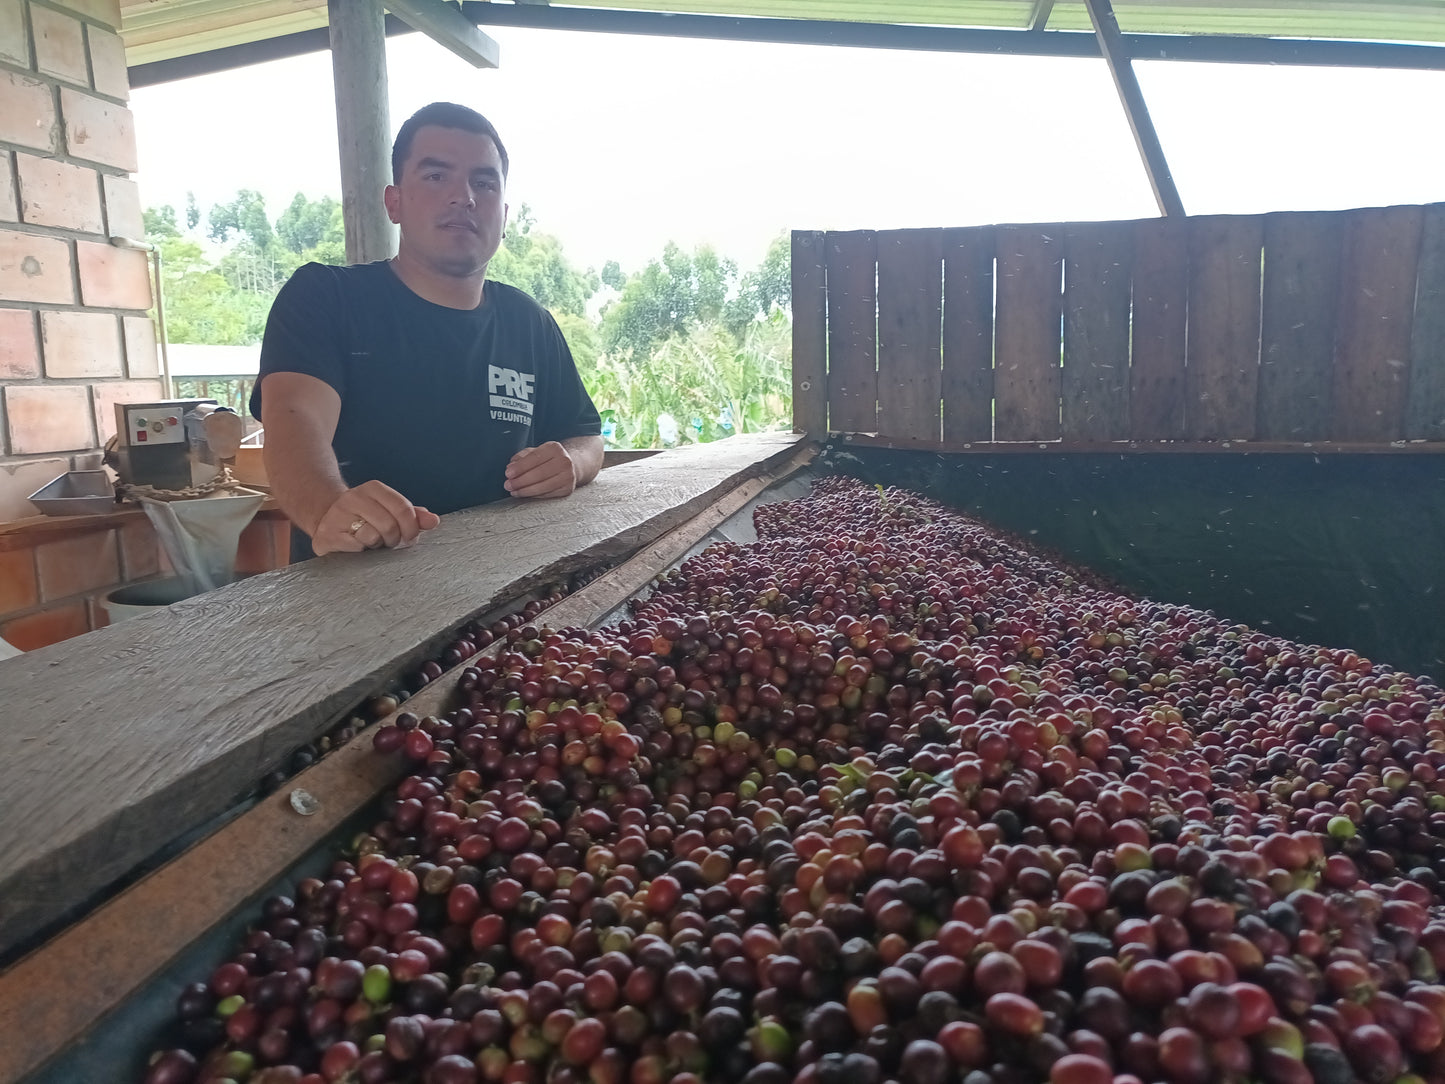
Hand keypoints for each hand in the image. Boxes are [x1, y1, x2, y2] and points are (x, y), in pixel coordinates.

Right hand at [311, 480, 440, 555]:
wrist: (325, 519)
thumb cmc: (365, 517)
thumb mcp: (389, 510)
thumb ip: (413, 515)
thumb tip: (433, 521)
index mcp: (373, 489)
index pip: (402, 508)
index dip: (411, 527)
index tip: (410, 537)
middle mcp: (353, 497)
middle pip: (389, 525)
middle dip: (393, 539)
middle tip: (388, 541)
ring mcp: (337, 515)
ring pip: (372, 537)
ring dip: (376, 545)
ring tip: (370, 541)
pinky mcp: (327, 534)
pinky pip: (355, 548)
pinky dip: (360, 551)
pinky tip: (355, 546)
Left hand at [504, 442, 578, 498]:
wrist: (570, 466)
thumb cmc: (547, 459)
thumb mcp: (534, 452)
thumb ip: (521, 458)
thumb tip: (510, 467)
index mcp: (554, 448)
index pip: (535, 458)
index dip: (520, 467)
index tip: (508, 474)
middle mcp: (564, 461)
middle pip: (539, 473)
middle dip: (521, 481)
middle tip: (508, 485)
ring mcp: (568, 476)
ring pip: (543, 486)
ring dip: (525, 490)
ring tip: (514, 491)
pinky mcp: (568, 489)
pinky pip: (547, 494)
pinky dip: (534, 495)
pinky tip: (525, 494)